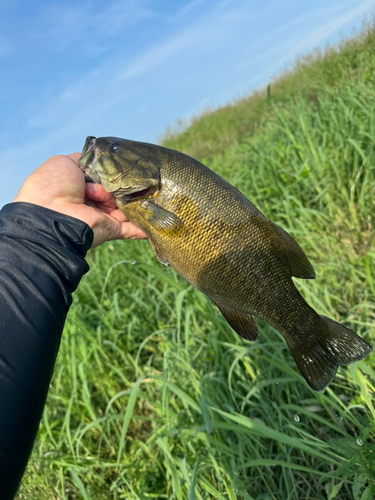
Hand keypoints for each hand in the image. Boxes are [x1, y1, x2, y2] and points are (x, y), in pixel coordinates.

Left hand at [13, 153, 146, 247]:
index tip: (123, 165)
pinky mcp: (111, 229)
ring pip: (125, 205)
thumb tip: (98, 159)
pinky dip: (144, 227)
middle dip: (122, 183)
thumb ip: (83, 160)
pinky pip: (132, 228)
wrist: (53, 214)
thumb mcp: (65, 163)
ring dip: (135, 199)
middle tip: (127, 177)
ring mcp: (102, 216)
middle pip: (116, 190)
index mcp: (79, 187)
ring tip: (150, 189)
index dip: (111, 171)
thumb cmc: (55, 185)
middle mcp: (91, 202)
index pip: (103, 177)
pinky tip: (159, 221)